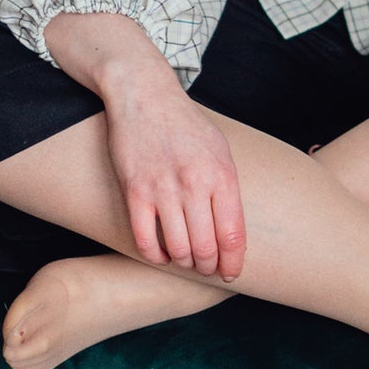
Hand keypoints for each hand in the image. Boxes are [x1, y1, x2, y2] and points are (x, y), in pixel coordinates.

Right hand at [42, 11, 245, 279]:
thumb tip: (234, 227)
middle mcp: (195, 183)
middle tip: (206, 267)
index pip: (233, 234)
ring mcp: (163, 188)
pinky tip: (159, 254)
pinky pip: (145, 240)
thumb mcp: (220, 149)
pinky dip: (154, 256)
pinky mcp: (135, 191)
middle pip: (206, 247)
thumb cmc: (186, 124)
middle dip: (208, 266)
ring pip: (177, 248)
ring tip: (185, 260)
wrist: (145, 95)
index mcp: (222, 174)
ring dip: (183, 262)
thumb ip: (227, 186)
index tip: (231, 274)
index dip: (233, 262)